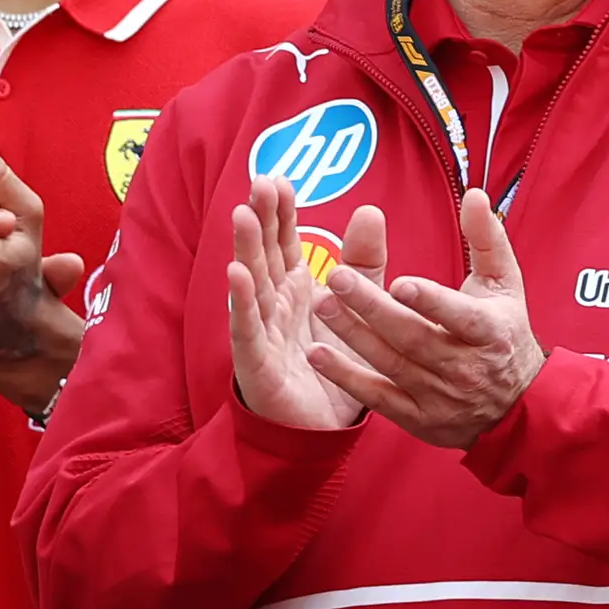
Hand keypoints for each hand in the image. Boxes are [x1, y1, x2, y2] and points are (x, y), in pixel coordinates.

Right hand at [224, 174, 381, 430]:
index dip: (281, 212)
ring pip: (251, 284)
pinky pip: (248, 329)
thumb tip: (371, 211)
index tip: (280, 179)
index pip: (284, 241)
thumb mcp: (357, 307)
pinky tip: (236, 274)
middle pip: (264, 254)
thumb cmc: (333, 365)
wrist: (323, 429)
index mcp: (294, 287)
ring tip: (243, 215)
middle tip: (260, 182)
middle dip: (261, 218)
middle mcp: (273, 304)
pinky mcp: (257, 362)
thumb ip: (365, 264)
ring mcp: (261, 331)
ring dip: (245, 249)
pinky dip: (242, 302)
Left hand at [312, 188, 546, 449]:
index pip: (458, 316)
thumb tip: (476, 195)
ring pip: (390, 364)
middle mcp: (464, 366)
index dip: (430, 301)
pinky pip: (377, 398)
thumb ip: (487, 238)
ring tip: (321, 306)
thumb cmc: (505, 334)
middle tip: (336, 278)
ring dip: (352, 336)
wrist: (516, 409)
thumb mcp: (505, 285)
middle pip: (413, 337)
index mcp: (488, 330)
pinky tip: (318, 354)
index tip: (399, 283)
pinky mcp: (418, 417)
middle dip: (373, 308)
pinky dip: (347, 377)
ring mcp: (439, 395)